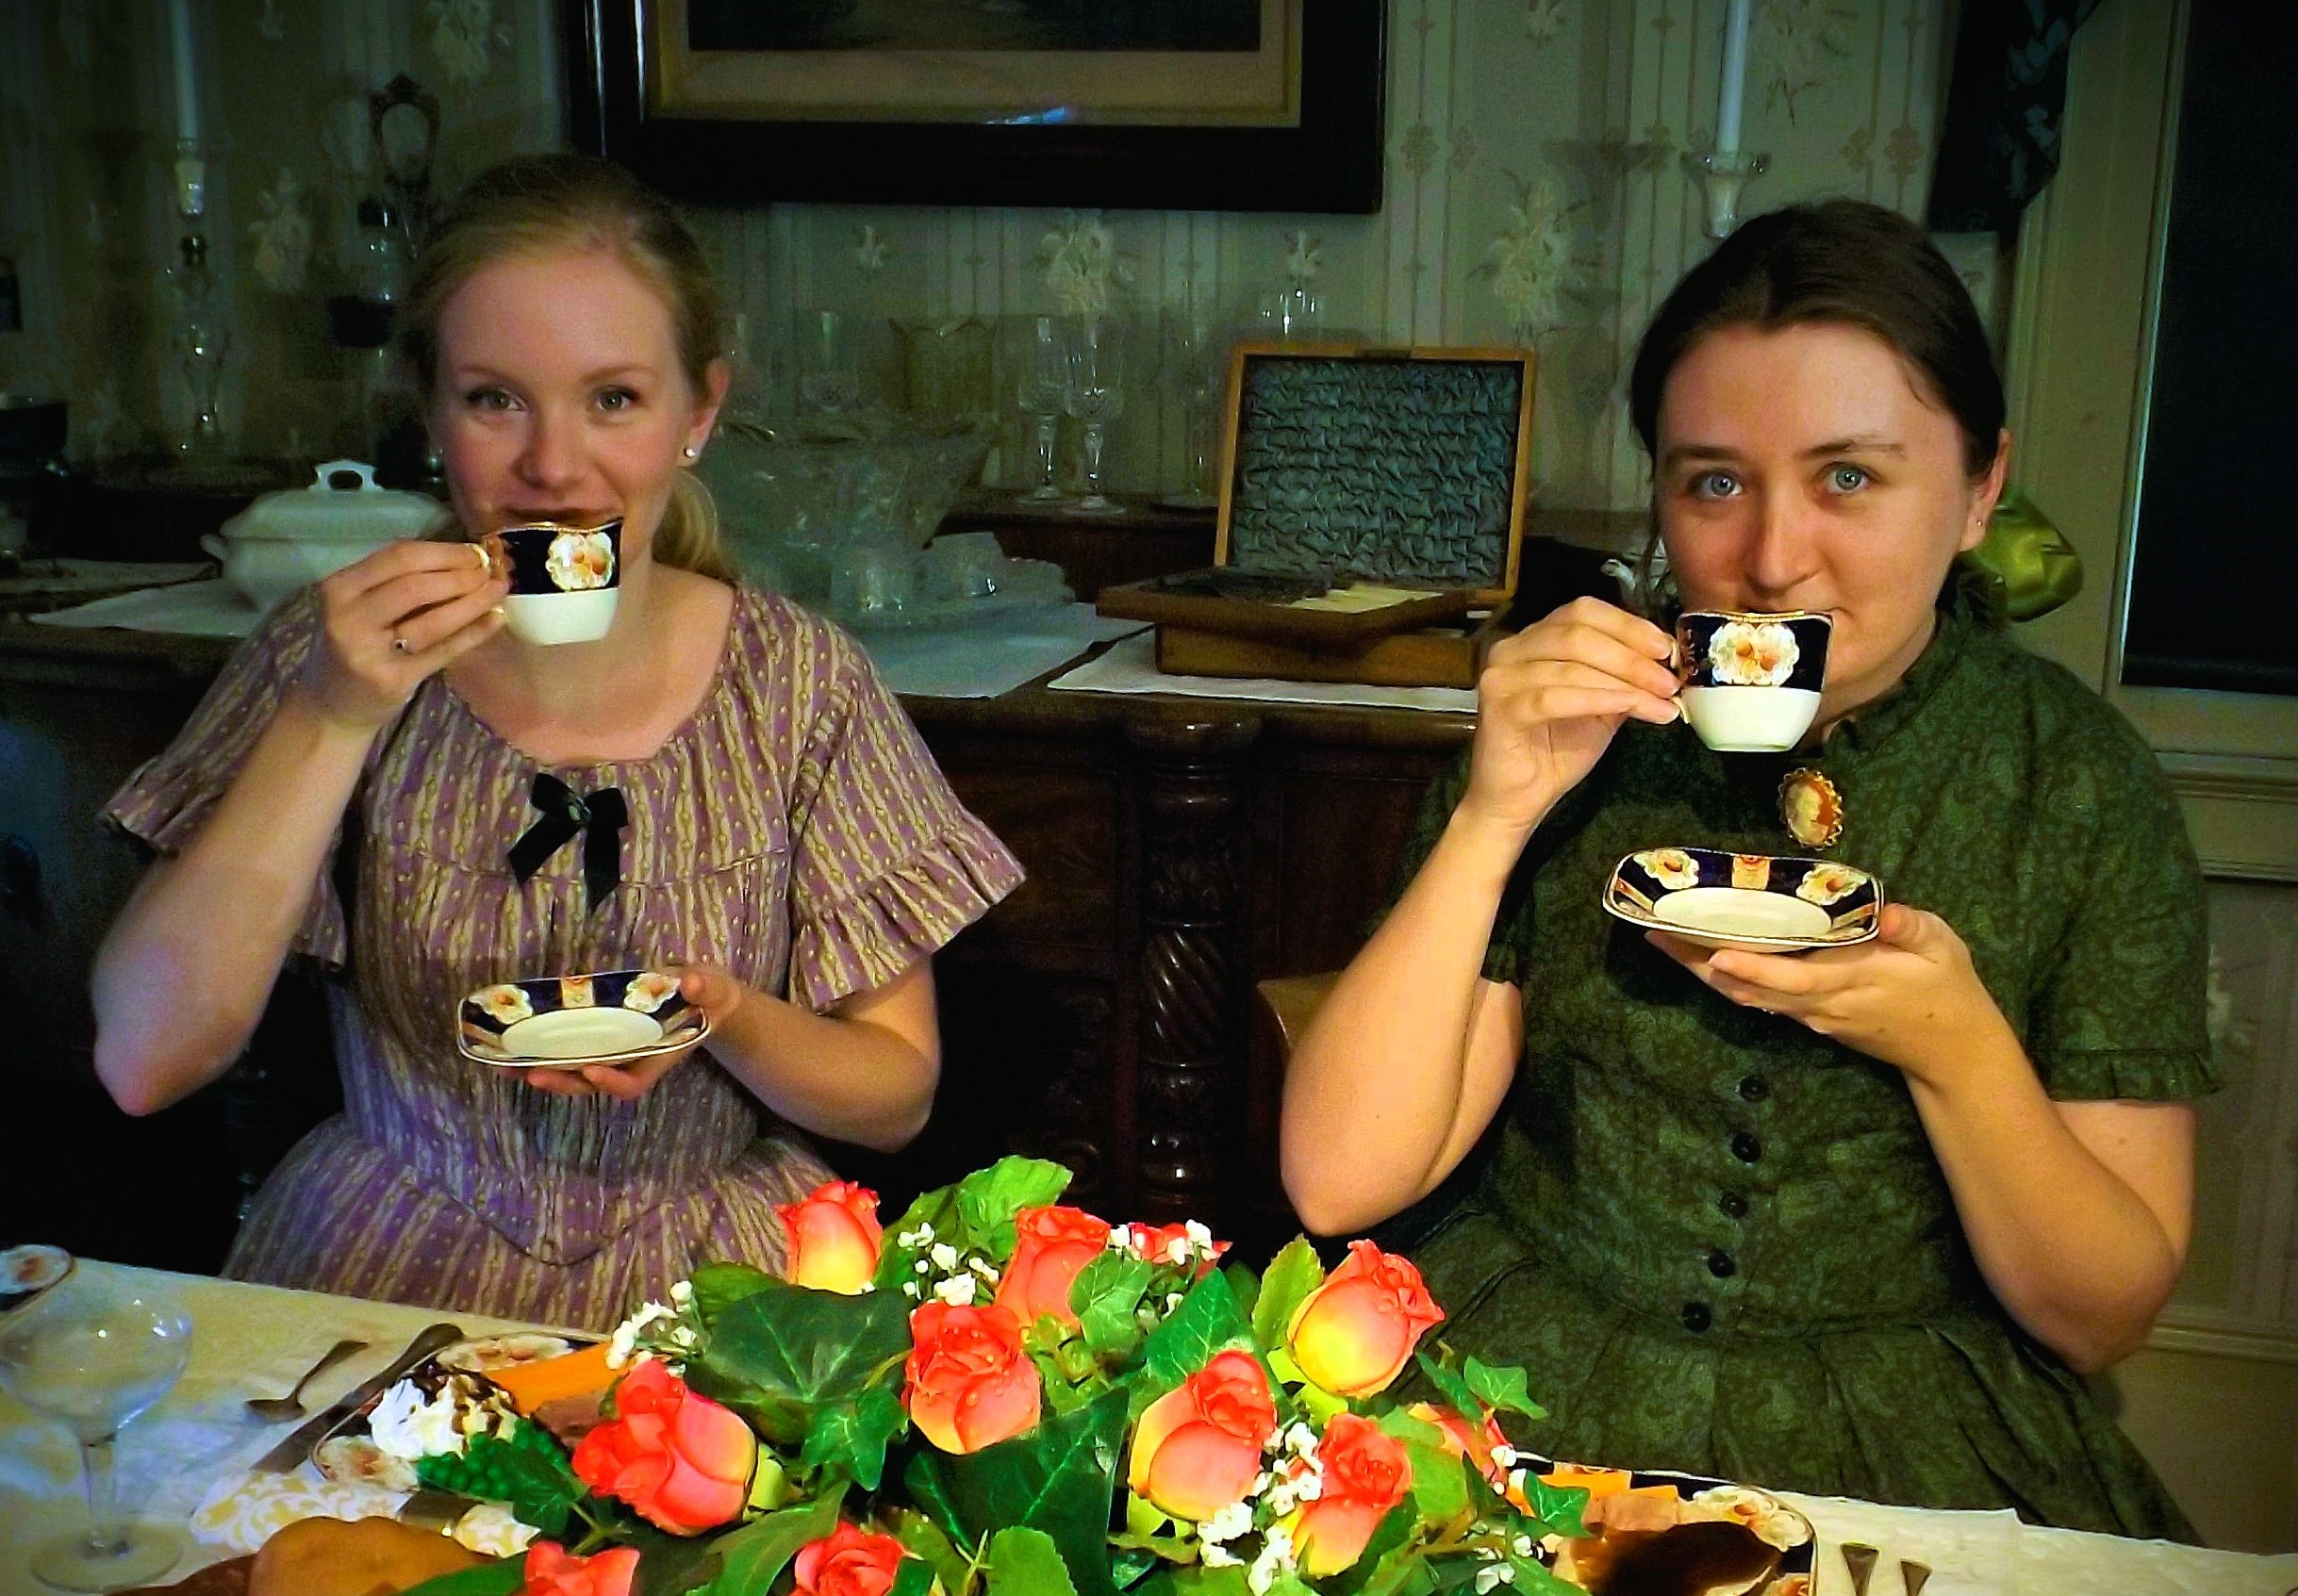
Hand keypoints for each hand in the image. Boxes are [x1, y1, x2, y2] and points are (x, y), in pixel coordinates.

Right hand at [296, 540, 506, 731]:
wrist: (334, 703)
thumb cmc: (355, 643)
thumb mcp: (361, 605)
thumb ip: (397, 580)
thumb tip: (464, 557)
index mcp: (340, 587)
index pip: (399, 557)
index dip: (444, 551)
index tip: (476, 551)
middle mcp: (349, 617)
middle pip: (415, 585)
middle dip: (461, 574)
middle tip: (492, 570)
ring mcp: (369, 651)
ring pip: (432, 620)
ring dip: (474, 601)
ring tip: (499, 588)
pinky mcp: (393, 679)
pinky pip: (443, 650)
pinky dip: (474, 632)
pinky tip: (496, 618)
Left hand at [512, 965, 750, 1101]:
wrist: (706, 996)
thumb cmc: (710, 996)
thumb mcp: (714, 989)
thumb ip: (706, 986)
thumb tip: (689, 981)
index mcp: (658, 1055)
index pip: (633, 1082)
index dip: (611, 1081)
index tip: (590, 1069)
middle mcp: (632, 1059)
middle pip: (593, 1082)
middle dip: (561, 1081)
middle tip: (529, 1073)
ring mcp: (614, 1050)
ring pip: (575, 1072)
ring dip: (542, 1071)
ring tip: (507, 1067)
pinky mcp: (601, 1036)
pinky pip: (571, 1050)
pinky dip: (544, 1050)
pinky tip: (518, 1043)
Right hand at [1459, 597, 1680, 836]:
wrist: (1516, 800)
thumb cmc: (1555, 753)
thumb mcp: (1601, 708)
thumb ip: (1624, 680)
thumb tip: (1667, 663)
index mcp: (1535, 639)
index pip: (1583, 611)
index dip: (1629, 626)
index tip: (1666, 649)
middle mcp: (1512, 648)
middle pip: (1578, 633)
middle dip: (1632, 656)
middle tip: (1669, 680)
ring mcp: (1502, 676)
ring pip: (1571, 664)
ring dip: (1625, 681)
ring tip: (1661, 701)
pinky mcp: (1501, 708)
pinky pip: (1556, 697)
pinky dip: (1599, 699)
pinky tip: (1629, 707)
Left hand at [1646, 903, 2015, 1085]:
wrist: (1951, 1050)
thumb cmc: (1947, 989)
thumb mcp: (1942, 948)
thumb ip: (1912, 928)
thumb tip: (1890, 911)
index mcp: (1848, 982)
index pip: (1792, 978)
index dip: (1754, 967)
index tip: (1717, 953)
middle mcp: (1817, 1004)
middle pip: (1748, 988)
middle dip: (1700, 963)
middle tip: (1656, 933)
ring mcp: (1809, 1015)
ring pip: (1746, 996)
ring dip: (1703, 971)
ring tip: (1664, 939)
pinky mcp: (1808, 1017)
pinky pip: (1757, 999)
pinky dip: (1727, 979)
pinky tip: (1703, 957)